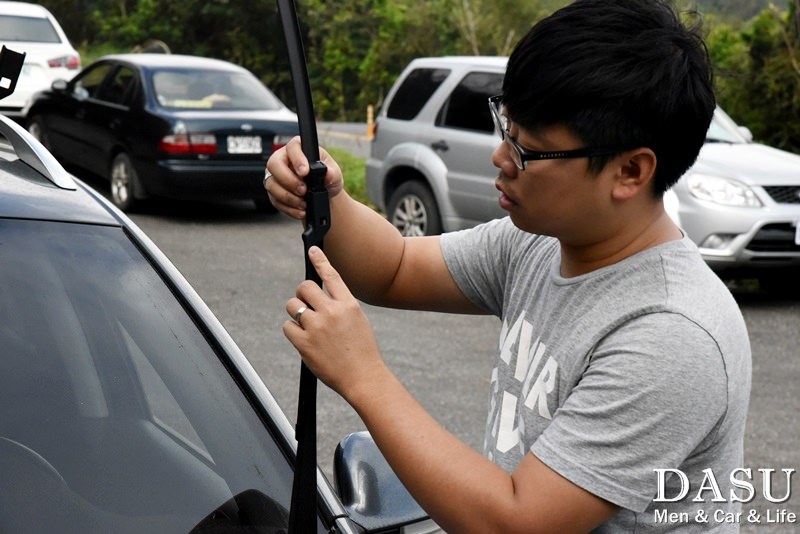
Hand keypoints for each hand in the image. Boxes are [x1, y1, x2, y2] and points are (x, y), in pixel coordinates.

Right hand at [264, 136, 343, 219]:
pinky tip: (300, 210)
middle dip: (289, 180)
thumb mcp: (335, 173)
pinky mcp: (274, 192)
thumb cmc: (327, 178)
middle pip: (274, 164)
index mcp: (298, 148)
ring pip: (271, 184)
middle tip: (303, 190)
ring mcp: (276, 176)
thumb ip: (332, 173)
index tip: (305, 172)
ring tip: (304, 204)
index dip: (297, 159)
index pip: (292, 147)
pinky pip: (275, 200)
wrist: (325, 195)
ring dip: (288, 197)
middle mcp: (283, 159)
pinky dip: (289, 208)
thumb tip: (328, 174)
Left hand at [283, 246, 385, 397]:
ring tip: (307, 325)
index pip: (331, 275)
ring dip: (296, 313)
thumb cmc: (361, 351)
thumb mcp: (357, 321)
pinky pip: (288, 326)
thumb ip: (339, 307)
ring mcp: (317, 327)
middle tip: (305, 304)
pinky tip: (304, 339)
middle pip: (304, 288)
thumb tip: (315, 299)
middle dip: (302, 294)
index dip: (320, 260)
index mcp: (349, 304)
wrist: (363, 377)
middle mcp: (332, 312)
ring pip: (292, 306)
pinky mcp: (304, 343)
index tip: (312, 250)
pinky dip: (292, 331)